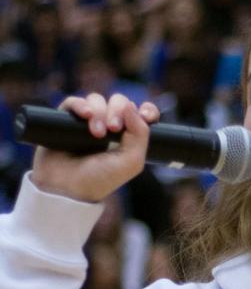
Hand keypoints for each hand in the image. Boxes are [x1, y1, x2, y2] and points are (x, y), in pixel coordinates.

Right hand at [31, 93, 159, 204]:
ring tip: (96, 133)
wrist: (67, 188)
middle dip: (118, 112)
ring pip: (97, 100)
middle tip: (113, 129)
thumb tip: (132, 106)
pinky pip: (74, 101)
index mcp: (127, 136)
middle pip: (118, 102)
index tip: (146, 114)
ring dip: (99, 112)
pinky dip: (80, 104)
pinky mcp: (66, 119)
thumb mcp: (130, 162)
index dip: (146, 109)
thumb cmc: (100, 179)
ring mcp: (87, 122)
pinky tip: (85, 115)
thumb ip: (140, 135)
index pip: (141, 113)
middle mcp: (108, 126)